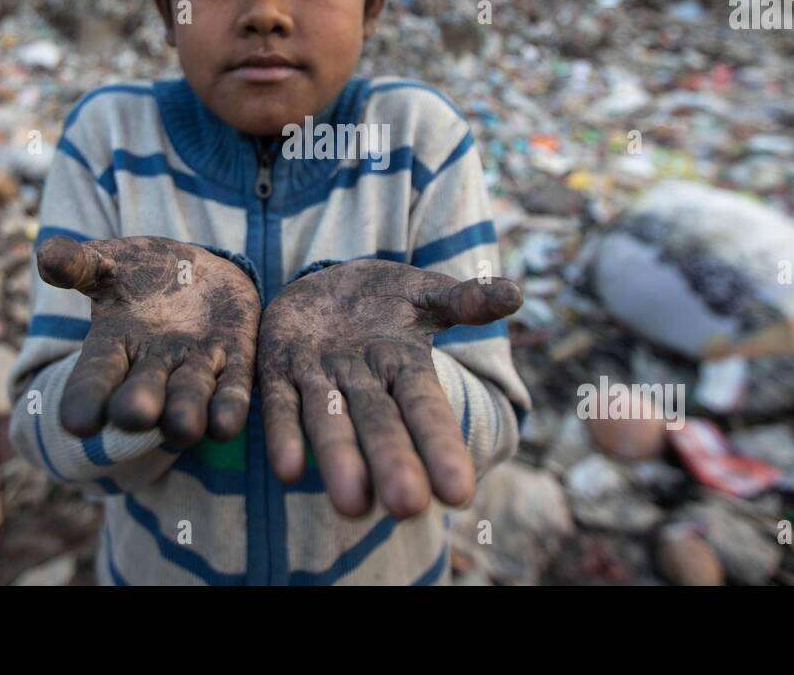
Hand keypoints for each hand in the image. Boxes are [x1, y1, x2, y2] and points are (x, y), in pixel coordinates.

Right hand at [37, 236, 260, 447]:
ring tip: (183, 427)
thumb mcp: (110, 261)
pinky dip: (229, 408)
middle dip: (138, 406)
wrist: (198, 272)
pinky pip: (232, 391)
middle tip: (135, 415)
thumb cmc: (142, 272)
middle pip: (142, 395)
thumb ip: (80, 263)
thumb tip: (46, 254)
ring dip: (186, 413)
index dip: (86, 398)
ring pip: (189, 398)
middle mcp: (151, 369)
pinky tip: (226, 426)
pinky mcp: (235, 364)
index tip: (77, 422)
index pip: (94, 376)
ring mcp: (194, 369)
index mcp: (112, 346)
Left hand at [257, 260, 521, 518]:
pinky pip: (279, 404)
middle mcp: (364, 382)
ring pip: (329, 422)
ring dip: (339, 459)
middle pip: (380, 424)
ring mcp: (320, 380)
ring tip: (351, 506)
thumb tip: (515, 295)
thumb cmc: (384, 298)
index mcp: (405, 365)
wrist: (324, 285)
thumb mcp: (424, 292)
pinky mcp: (278, 371)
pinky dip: (282, 434)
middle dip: (392, 462)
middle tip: (406, 508)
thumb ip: (464, 299)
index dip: (440, 444)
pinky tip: (286, 470)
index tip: (459, 491)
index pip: (426, 407)